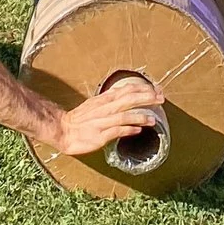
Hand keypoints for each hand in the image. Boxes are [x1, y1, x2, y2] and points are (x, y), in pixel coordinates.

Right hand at [51, 75, 165, 157]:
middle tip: (161, 99)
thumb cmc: (81, 118)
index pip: (126, 89)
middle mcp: (104, 108)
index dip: (143, 88)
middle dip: (146, 98)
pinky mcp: (99, 136)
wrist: (63, 130)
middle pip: (128, 99)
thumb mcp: (96, 103)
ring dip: (140, 116)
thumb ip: (112, 100)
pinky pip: (116, 131)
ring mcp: (102, 122)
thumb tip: (128, 96)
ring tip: (153, 119)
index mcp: (104, 99)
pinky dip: (128, 130)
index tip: (156, 90)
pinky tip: (138, 130)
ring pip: (123, 116)